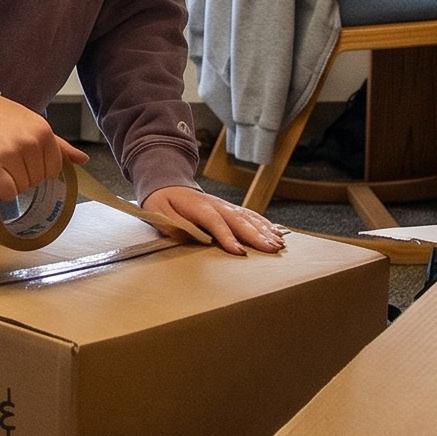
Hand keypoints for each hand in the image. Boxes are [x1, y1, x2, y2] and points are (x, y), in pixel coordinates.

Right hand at [0, 96, 86, 201]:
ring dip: (12, 184)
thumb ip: (59, 144)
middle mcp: (30, 142)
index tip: (25, 163)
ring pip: (22, 188)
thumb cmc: (1, 117)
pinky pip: (7, 192)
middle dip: (24, 177)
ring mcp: (11, 152)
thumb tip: (84, 160)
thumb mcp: (33, 124)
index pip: (53, 170)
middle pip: (37, 181)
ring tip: (0, 167)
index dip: (39, 171)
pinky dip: (2, 193)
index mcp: (44, 132)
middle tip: (9, 162)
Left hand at [141, 186, 285, 255]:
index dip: (227, 237)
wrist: (167, 184)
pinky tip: (277, 233)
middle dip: (256, 236)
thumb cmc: (162, 201)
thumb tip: (186, 235)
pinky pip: (251, 215)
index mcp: (198, 207)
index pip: (215, 223)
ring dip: (265, 231)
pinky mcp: (230, 209)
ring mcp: (225, 206)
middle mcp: (216, 205)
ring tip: (279, 244)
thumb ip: (170, 223)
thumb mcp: (157, 211)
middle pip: (239, 220)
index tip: (239, 251)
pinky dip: (265, 224)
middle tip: (271, 249)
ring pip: (249, 217)